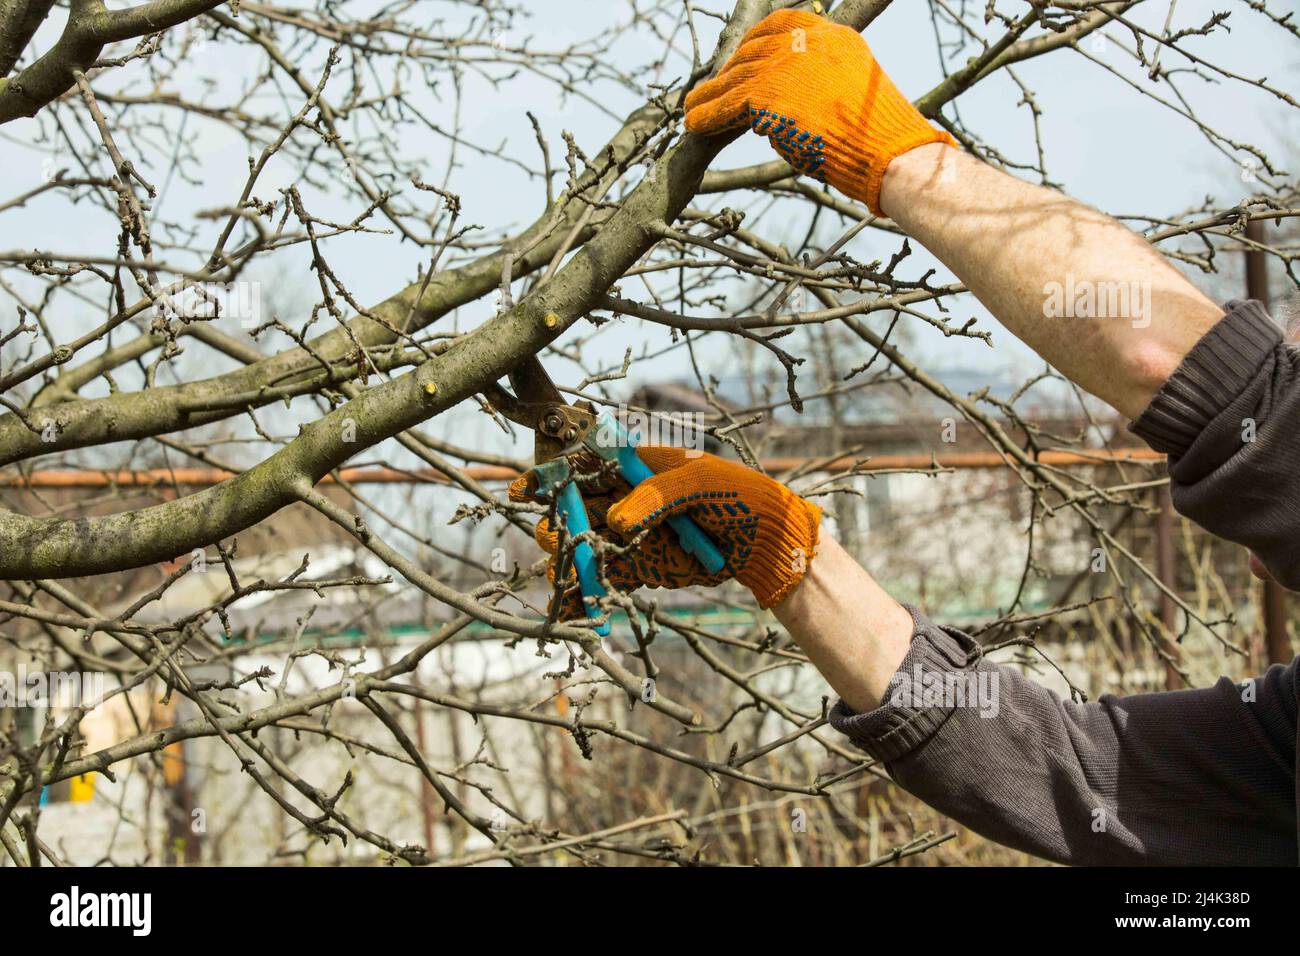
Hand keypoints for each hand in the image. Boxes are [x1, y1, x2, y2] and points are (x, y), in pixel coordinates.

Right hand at [510, 446, 821, 619]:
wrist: (769, 542)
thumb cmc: (739, 495)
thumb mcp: (700, 483)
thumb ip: (656, 496)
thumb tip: (616, 521)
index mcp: (636, 466)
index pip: (584, 466)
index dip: (550, 477)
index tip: (523, 491)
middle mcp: (628, 499)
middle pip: (576, 509)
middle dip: (558, 523)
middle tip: (556, 537)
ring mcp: (633, 535)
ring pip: (587, 546)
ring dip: (569, 561)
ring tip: (562, 576)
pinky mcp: (643, 567)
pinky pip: (609, 578)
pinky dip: (590, 591)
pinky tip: (573, 604)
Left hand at [683, 8, 954, 214]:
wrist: (886, 151)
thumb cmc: (878, 136)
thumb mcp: (853, 89)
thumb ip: (822, 82)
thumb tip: (789, 100)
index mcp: (832, 36)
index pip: (783, 23)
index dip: (755, 40)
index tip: (742, 55)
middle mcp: (807, 43)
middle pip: (754, 50)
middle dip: (731, 69)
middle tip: (715, 87)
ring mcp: (785, 65)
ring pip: (736, 77)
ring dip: (711, 94)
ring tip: (693, 107)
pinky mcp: (766, 94)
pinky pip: (726, 103)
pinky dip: (707, 115)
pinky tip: (694, 123)